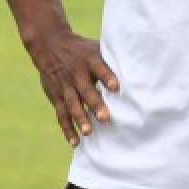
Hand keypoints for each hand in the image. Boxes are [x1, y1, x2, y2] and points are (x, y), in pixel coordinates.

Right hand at [28, 27, 118, 145]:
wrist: (50, 45)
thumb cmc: (82, 50)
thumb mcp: (96, 48)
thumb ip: (112, 59)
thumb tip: (139, 68)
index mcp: (89, 60)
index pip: (99, 68)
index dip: (106, 77)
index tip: (116, 87)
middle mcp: (77, 74)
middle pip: (85, 90)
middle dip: (94, 104)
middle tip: (105, 118)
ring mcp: (65, 86)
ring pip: (72, 104)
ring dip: (80, 118)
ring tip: (88, 132)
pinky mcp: (56, 97)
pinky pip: (61, 114)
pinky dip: (67, 129)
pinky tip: (75, 142)